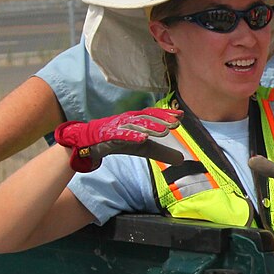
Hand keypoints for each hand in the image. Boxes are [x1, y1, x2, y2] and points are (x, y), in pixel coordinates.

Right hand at [52, 108, 180, 172]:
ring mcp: (118, 126)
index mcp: (137, 120)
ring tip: (164, 132)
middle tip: (176, 124)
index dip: (167, 114)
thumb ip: (162, 152)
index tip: (182, 115)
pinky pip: (121, 135)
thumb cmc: (119, 141)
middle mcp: (129, 120)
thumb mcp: (144, 148)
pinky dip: (132, 136)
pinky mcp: (109, 136)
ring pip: (135, 125)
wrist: (91, 143)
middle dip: (161, 119)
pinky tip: (142, 139)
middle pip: (146, 117)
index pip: (154, 114)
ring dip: (150, 127)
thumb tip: (182, 159)